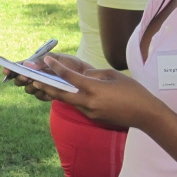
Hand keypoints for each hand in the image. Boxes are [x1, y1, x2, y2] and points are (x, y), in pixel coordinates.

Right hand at [6, 53, 93, 101]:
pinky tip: (46, 90)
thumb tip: (27, 65)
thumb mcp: (57, 58)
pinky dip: (41, 93)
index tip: (6, 70)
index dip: (10, 69)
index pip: (19, 67)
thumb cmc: (70, 63)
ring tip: (36, 83)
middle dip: (20, 79)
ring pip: (29, 89)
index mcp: (35, 65)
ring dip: (31, 87)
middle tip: (25, 77)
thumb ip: (42, 61)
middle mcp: (36, 75)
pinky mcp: (48, 94)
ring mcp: (41, 85)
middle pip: (20, 80)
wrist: (85, 75)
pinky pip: (40, 96)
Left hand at [29, 55, 161, 128]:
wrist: (145, 115)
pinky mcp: (93, 117)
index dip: (57, 68)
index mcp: (94, 90)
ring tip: (41, 83)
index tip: (46, 59)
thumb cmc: (133, 92)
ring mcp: (90, 112)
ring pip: (67, 101)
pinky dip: (68, 98)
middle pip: (61, 94)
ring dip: (54, 93)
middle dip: (45, 86)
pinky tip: (63, 92)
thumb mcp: (113, 76)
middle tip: (31, 78)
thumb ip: (94, 74)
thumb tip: (81, 75)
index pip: (71, 78)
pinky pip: (77, 105)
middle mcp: (89, 103)